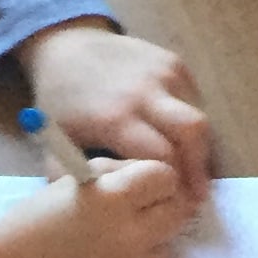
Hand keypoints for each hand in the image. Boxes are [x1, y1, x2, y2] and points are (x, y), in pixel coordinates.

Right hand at [0, 156, 184, 257]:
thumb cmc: (30, 224)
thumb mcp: (68, 183)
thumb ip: (111, 174)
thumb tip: (142, 175)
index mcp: (113, 197)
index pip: (166, 177)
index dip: (157, 179)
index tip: (145, 185)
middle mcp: (131, 232)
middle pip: (177, 212)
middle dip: (163, 207)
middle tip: (141, 210)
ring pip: (165, 245)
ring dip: (150, 239)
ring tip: (116, 240)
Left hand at [18, 19, 211, 209]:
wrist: (66, 45)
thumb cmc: (61, 100)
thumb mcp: (57, 142)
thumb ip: (73, 179)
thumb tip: (95, 212)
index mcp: (114, 118)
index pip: (161, 158)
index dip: (175, 185)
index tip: (178, 206)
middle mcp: (144, 93)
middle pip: (193, 135)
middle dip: (199, 169)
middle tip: (197, 195)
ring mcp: (163, 74)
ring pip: (199, 118)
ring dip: (199, 148)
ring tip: (192, 170)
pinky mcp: (173, 62)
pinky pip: (194, 100)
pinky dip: (190, 123)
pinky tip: (177, 137)